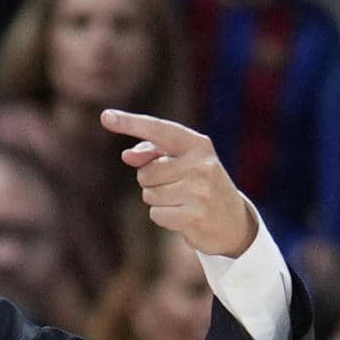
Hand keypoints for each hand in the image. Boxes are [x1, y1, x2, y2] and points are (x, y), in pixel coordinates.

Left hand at [101, 110, 256, 256]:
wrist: (234, 223)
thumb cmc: (201, 188)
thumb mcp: (183, 164)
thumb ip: (154, 155)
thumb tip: (127, 155)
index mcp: (198, 145)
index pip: (159, 129)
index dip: (131, 123)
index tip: (105, 116)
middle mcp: (201, 164)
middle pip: (146, 172)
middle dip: (152, 183)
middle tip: (178, 188)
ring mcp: (199, 190)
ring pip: (149, 194)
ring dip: (158, 201)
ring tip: (182, 202)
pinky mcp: (194, 215)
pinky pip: (156, 214)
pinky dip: (164, 218)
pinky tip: (184, 217)